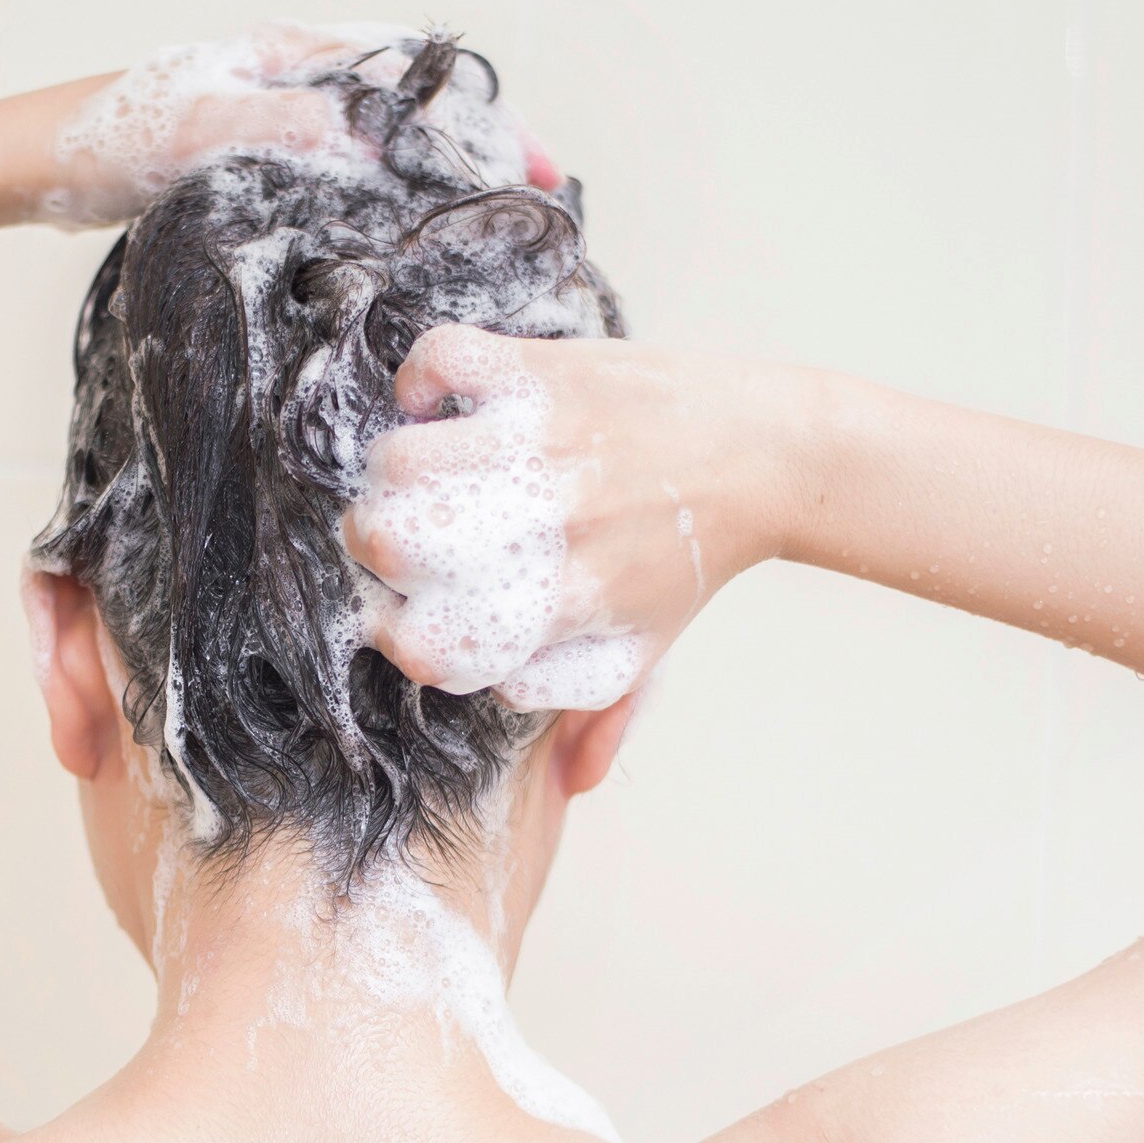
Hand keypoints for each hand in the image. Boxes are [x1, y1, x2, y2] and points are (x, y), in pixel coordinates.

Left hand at [37, 22, 566, 228]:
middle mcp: (294, 79)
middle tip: (540, 200)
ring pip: (384, 146)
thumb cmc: (109, 136)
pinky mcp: (254, 163)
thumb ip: (286, 131)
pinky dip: (389, 202)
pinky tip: (405, 243)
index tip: (539, 166)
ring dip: (440, 180)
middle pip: (416, 109)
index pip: (419, 76)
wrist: (34, 161)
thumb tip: (371, 148)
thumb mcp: (203, 133)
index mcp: (293, 54)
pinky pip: (346, 177)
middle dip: (481, 150)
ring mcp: (277, 121)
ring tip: (492, 225)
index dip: (486, 119)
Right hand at [345, 325, 802, 710]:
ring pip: (398, 458)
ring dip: (391, 473)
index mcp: (565, 603)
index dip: (400, 633)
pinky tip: (441, 408)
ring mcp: (544, 442)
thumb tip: (568, 782)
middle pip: (389, 543)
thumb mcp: (645, 650)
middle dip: (376, 547)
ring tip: (423, 476)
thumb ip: (590, 712)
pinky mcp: (547, 372)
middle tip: (407, 539)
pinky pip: (440, 360)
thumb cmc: (692, 555)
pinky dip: (421, 382)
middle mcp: (551, 525)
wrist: (767, 453)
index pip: (428, 643)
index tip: (413, 612)